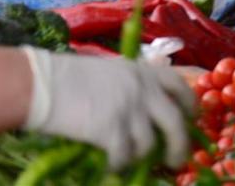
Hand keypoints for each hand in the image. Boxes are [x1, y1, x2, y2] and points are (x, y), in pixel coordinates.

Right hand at [23, 48, 195, 169]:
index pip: (179, 85)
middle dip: (180, 145)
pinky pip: (124, 156)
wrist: (42, 83)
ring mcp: (129, 110)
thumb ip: (132, 84)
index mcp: (143, 71)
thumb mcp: (110, 70)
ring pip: (149, 144)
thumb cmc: (68, 75)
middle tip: (178, 161)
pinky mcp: (111, 131)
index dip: (189, 104)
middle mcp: (142, 89)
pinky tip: (111, 164)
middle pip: (175, 122)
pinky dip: (118, 164)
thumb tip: (146, 107)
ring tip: (128, 159)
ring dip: (140, 156)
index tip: (192, 119)